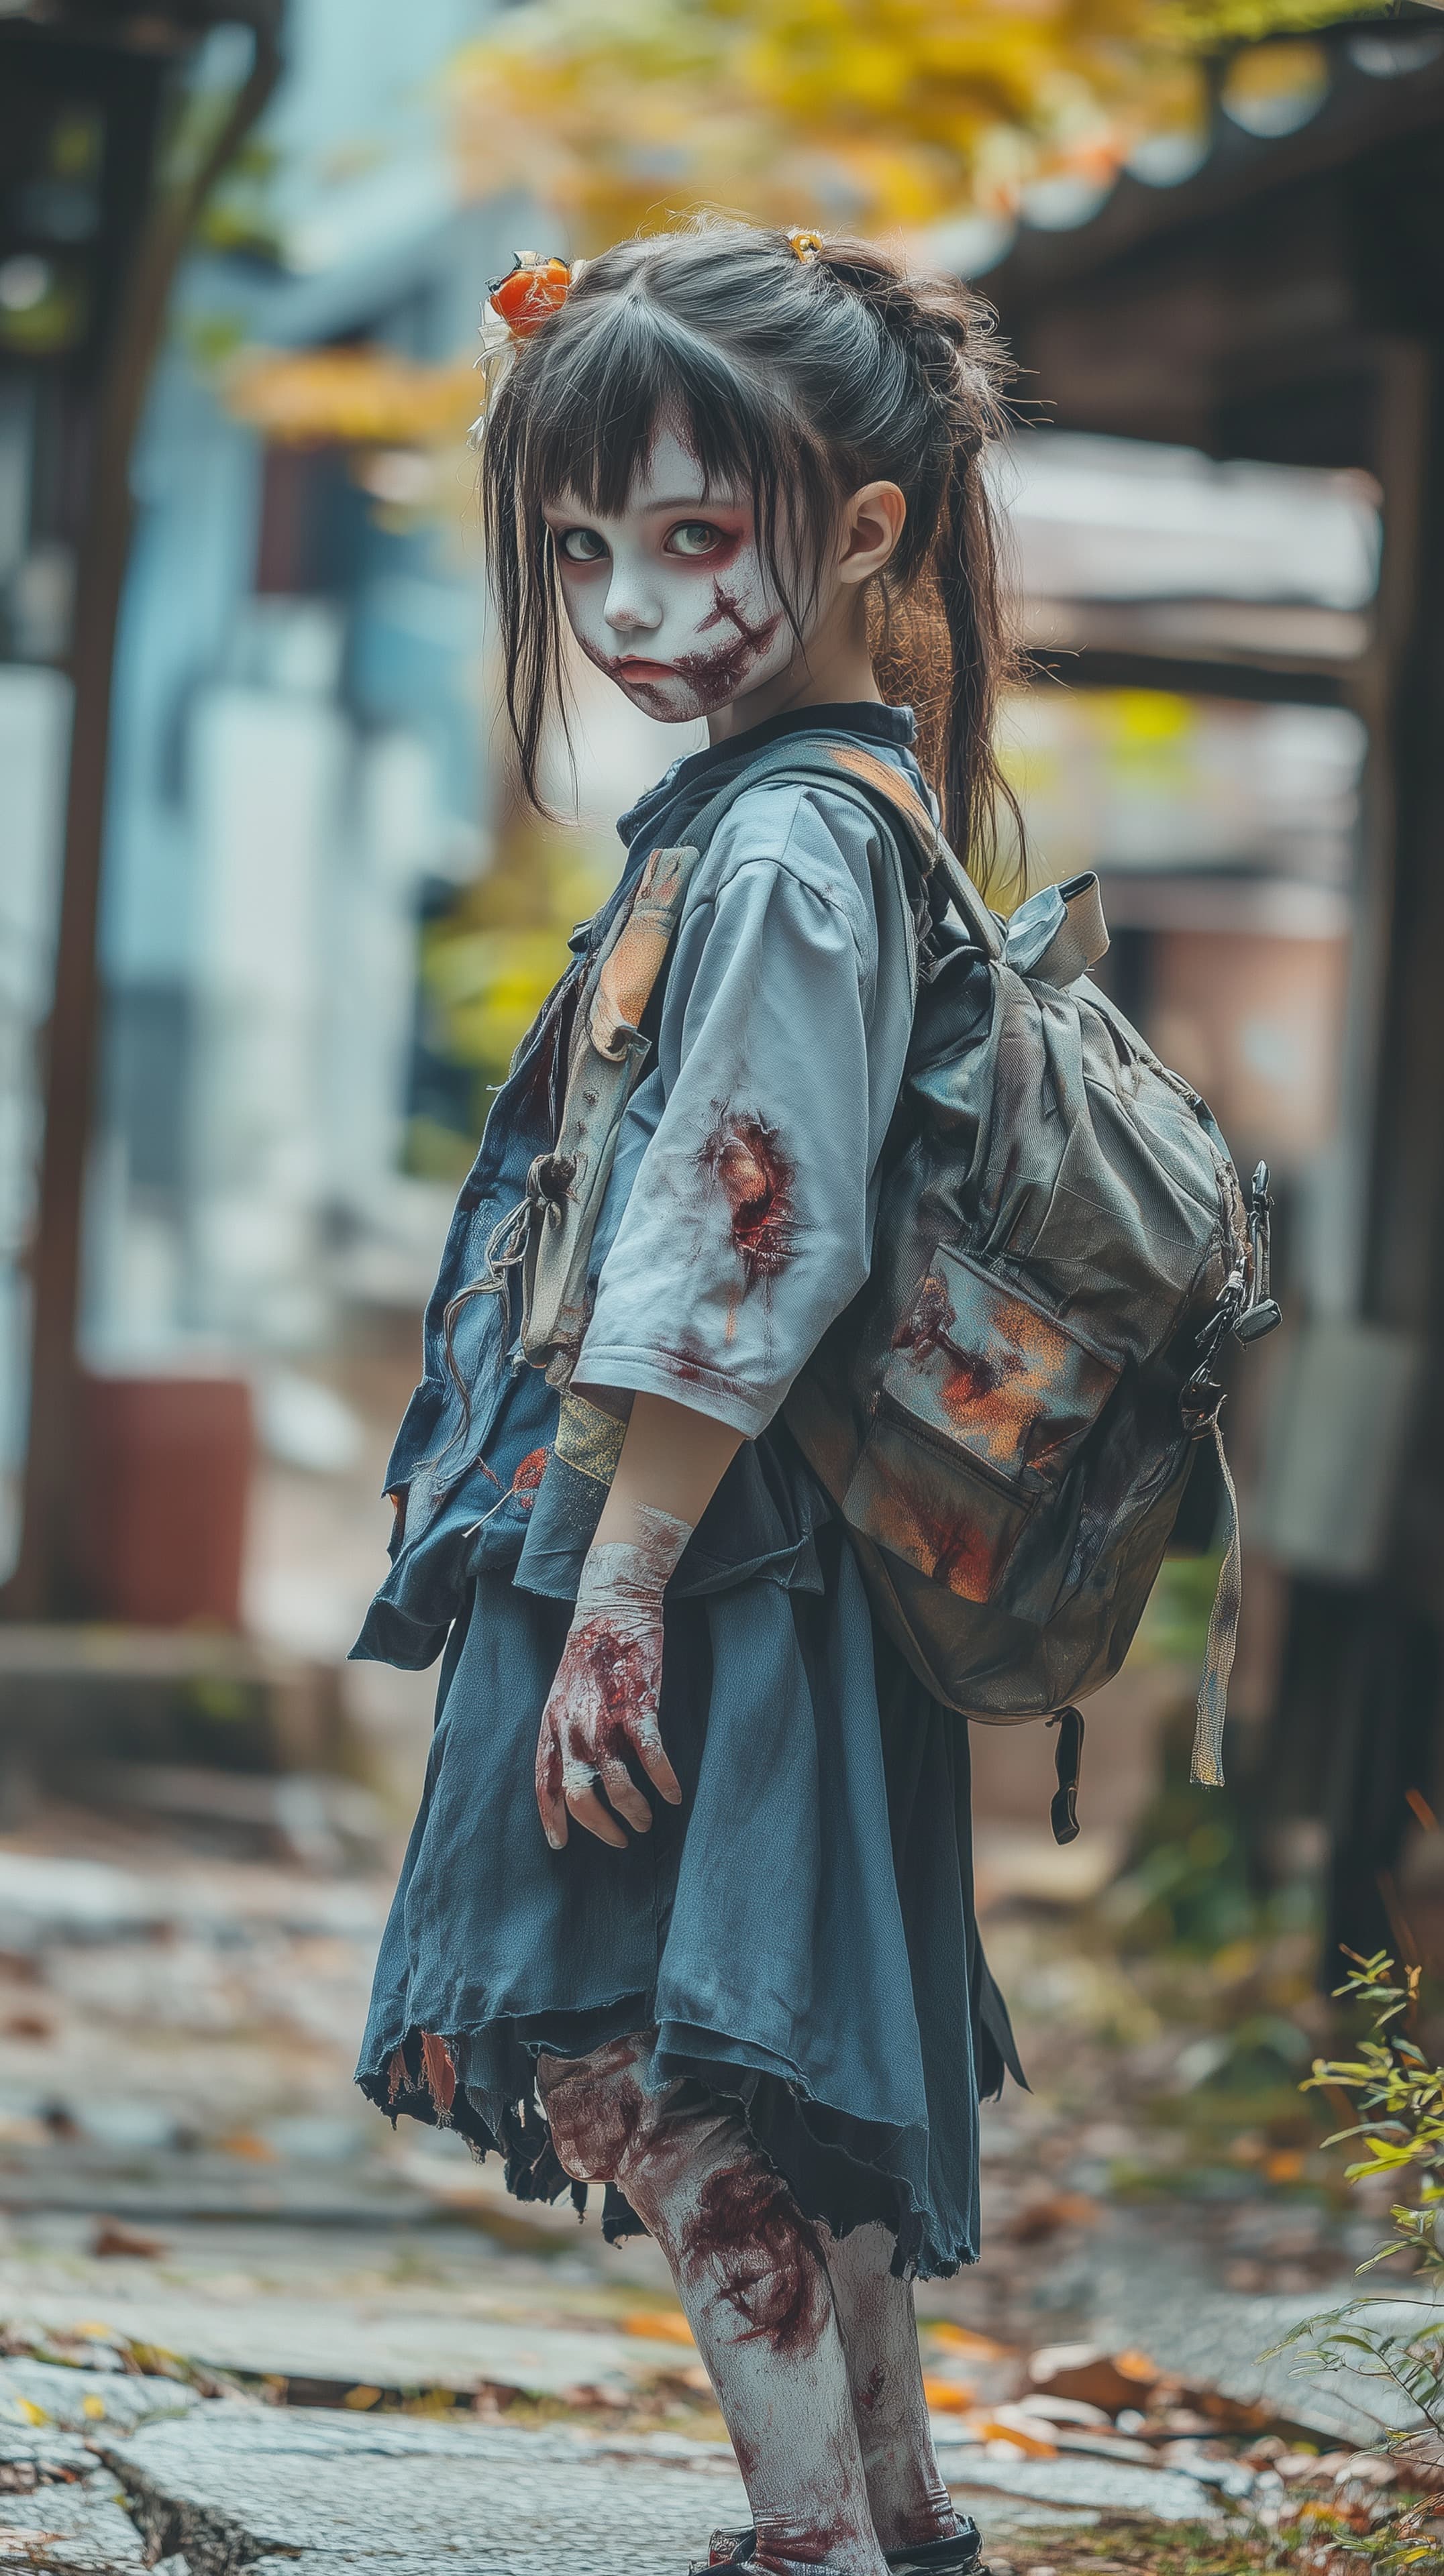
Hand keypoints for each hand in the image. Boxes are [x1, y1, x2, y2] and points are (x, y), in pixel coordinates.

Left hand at [534, 1503, 691, 1850]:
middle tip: (619, 1840)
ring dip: (634, 1813)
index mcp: (552, 1723)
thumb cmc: (591, 1652)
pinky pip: (653, 1758)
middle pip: (580, 1795)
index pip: (545, 1782)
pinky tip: (675, 1796)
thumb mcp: (563, 1694)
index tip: (559, 1845)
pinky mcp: (640, 1707)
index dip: (551, 1818)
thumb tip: (574, 1770)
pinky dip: (664, 1782)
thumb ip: (565, 1731)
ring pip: (618, 1786)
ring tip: (647, 1822)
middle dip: (600, 1827)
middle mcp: (574, 1727)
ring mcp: (606, 1718)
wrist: (613, 1607)